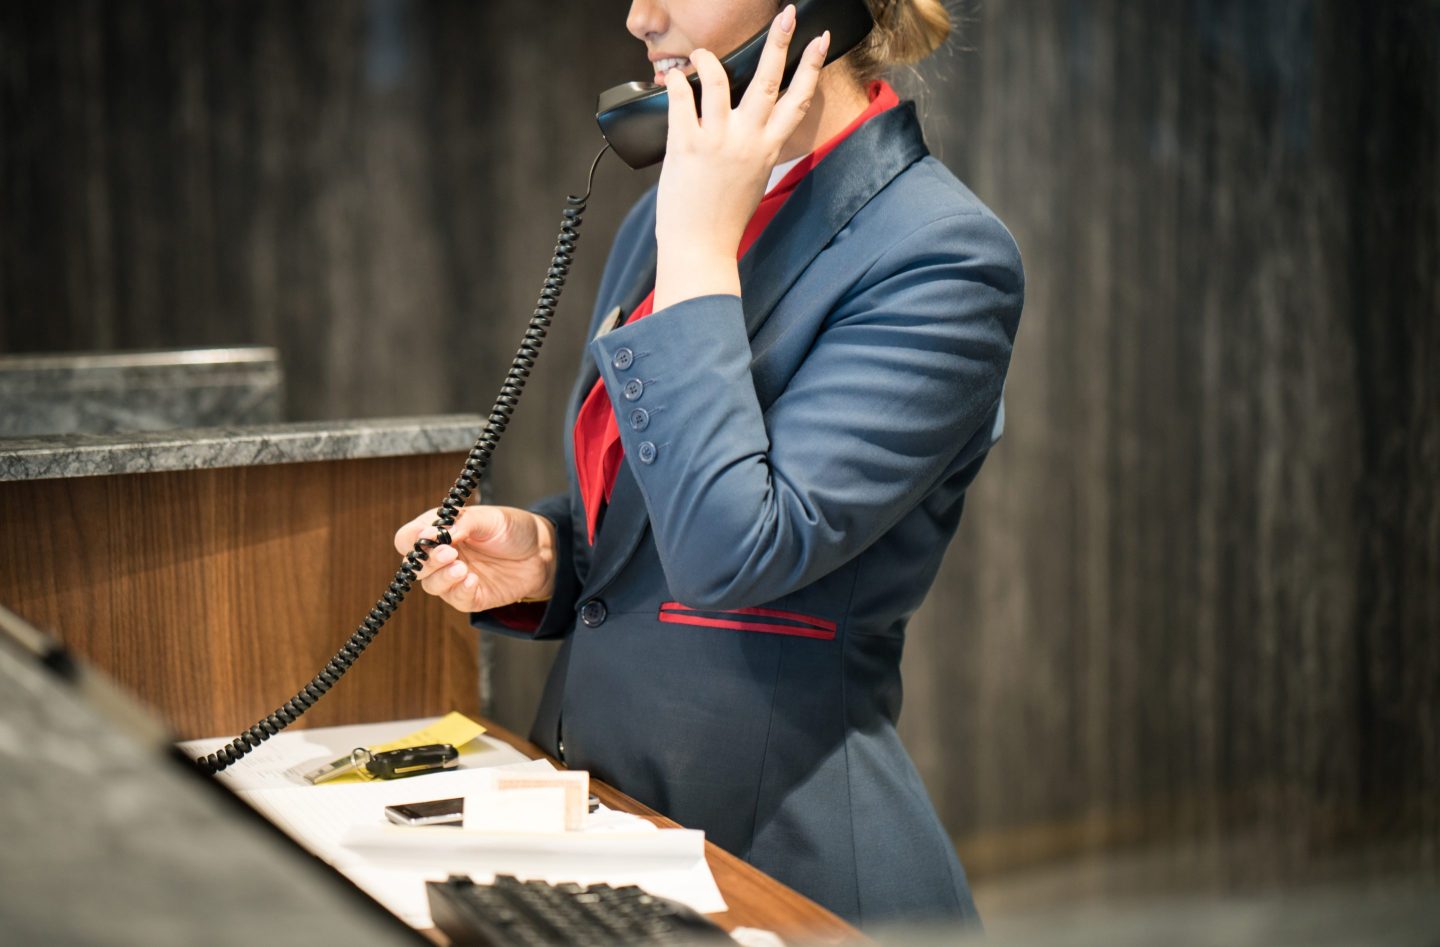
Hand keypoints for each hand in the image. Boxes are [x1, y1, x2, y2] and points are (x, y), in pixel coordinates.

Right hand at [393, 505, 556, 613]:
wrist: (544, 552)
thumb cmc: (513, 529)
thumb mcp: (490, 518)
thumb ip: (463, 522)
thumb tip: (435, 533)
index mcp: (441, 531)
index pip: (408, 537)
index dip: (413, 538)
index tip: (429, 536)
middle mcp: (442, 555)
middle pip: (413, 564)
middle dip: (427, 560)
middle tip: (450, 553)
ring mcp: (454, 577)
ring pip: (430, 584)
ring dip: (442, 577)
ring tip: (462, 568)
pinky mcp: (470, 596)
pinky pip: (456, 599)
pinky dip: (460, 591)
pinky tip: (473, 581)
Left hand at [653, 4, 829, 310]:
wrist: (701, 249)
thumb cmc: (723, 221)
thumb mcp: (753, 180)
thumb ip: (755, 149)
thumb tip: (744, 124)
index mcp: (768, 149)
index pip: (797, 99)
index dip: (812, 66)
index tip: (820, 40)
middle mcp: (747, 140)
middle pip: (768, 79)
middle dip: (780, 42)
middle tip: (786, 14)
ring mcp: (717, 141)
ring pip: (717, 80)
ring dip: (708, 59)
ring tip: (702, 54)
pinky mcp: (685, 145)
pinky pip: (681, 100)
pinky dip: (676, 82)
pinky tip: (672, 77)